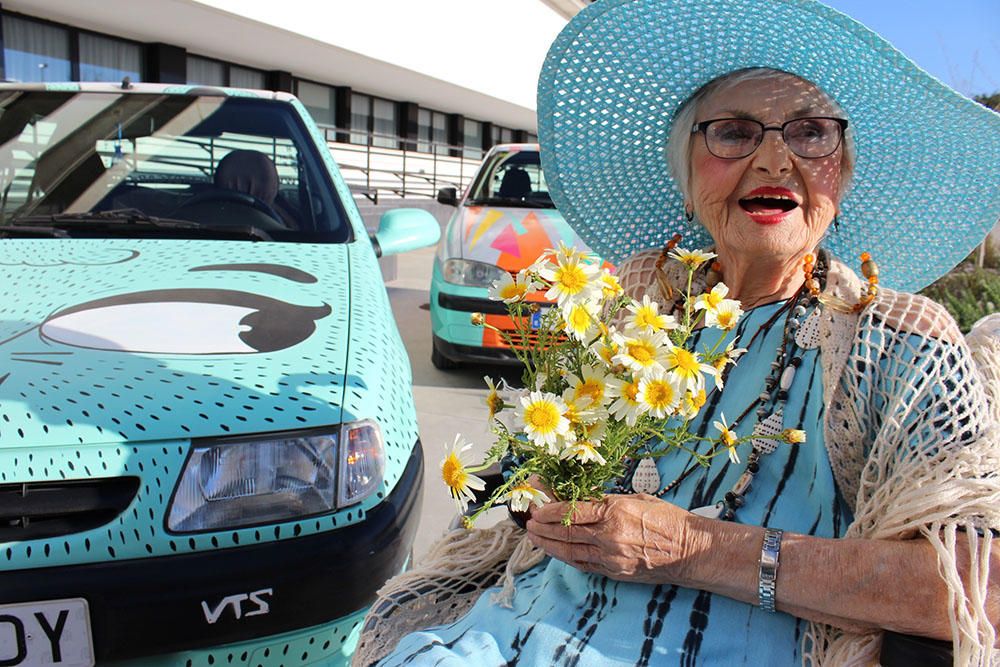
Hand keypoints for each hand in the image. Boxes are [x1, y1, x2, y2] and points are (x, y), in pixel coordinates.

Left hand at [526, 494, 710, 585]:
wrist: (690, 550)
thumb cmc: (667, 519)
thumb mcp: (636, 499)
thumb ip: (606, 501)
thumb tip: (581, 500)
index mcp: (614, 512)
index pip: (572, 511)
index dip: (550, 511)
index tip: (538, 509)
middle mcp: (609, 536)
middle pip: (566, 533)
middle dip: (543, 529)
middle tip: (529, 525)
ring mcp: (611, 558)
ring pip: (571, 552)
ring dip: (549, 546)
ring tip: (535, 540)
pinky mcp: (615, 573)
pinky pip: (585, 565)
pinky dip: (568, 558)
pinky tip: (557, 553)